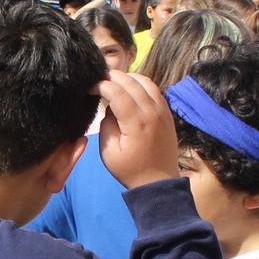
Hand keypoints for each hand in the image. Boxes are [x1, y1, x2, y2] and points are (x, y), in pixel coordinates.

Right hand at [96, 70, 179, 189]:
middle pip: (131, 82)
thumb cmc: (130, 170)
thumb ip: (106, 125)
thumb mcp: (109, 152)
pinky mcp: (167, 112)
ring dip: (128, 77)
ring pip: (145, 81)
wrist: (158, 181)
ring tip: (114, 81)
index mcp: (136, 122)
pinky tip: (130, 89)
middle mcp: (152, 111)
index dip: (101, 85)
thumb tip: (109, 108)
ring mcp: (163, 110)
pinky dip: (141, 84)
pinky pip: (155, 89)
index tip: (90, 88)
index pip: (117, 92)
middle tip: (99, 80)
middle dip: (112, 77)